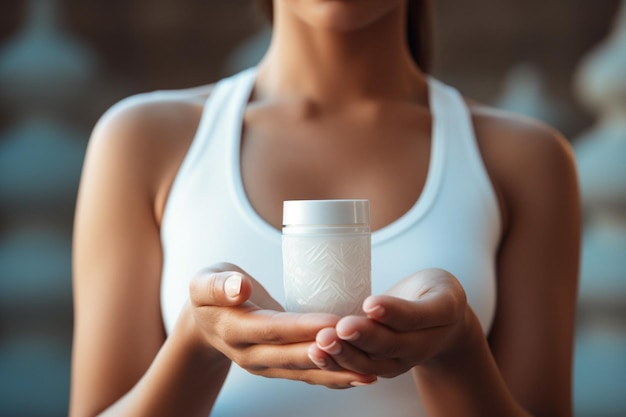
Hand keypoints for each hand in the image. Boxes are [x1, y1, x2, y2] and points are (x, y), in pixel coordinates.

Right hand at [188, 263, 377, 388]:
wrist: (205, 324)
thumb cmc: (210, 294)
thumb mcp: (204, 282)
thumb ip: (218, 285)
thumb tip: (239, 287)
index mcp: (234, 330)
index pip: (273, 329)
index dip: (303, 327)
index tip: (333, 321)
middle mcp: (251, 354)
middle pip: (294, 356)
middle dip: (328, 353)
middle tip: (362, 346)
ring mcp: (266, 365)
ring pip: (305, 371)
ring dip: (337, 372)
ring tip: (370, 372)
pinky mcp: (280, 368)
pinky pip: (309, 374)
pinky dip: (334, 377)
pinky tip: (361, 376)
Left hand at [308, 268, 471, 377]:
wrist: (442, 326)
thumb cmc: (433, 294)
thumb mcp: (435, 284)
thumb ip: (409, 296)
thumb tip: (369, 307)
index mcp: (442, 315)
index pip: (416, 316)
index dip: (392, 312)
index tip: (370, 304)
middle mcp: (422, 345)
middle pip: (390, 344)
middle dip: (362, 337)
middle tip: (340, 327)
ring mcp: (400, 359)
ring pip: (370, 363)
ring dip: (344, 355)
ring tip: (321, 343)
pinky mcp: (380, 366)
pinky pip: (357, 368)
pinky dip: (336, 364)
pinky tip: (316, 353)